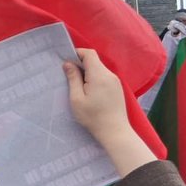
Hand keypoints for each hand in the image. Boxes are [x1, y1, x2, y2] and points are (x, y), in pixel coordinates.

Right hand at [64, 49, 156, 176]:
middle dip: (81, 64)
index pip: (89, 54)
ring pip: (99, 69)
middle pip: (94, 61)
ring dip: (88, 72)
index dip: (77, 53)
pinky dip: (95, 78)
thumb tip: (68, 63)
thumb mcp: (77, 98)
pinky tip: (90, 92)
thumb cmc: (92, 117)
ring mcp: (115, 81)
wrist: (115, 131)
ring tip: (79, 86)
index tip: (67, 62)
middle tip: (69, 76)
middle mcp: (109, 75)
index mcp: (99, 75)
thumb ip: (73, 78)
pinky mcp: (117, 88)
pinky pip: (104, 77)